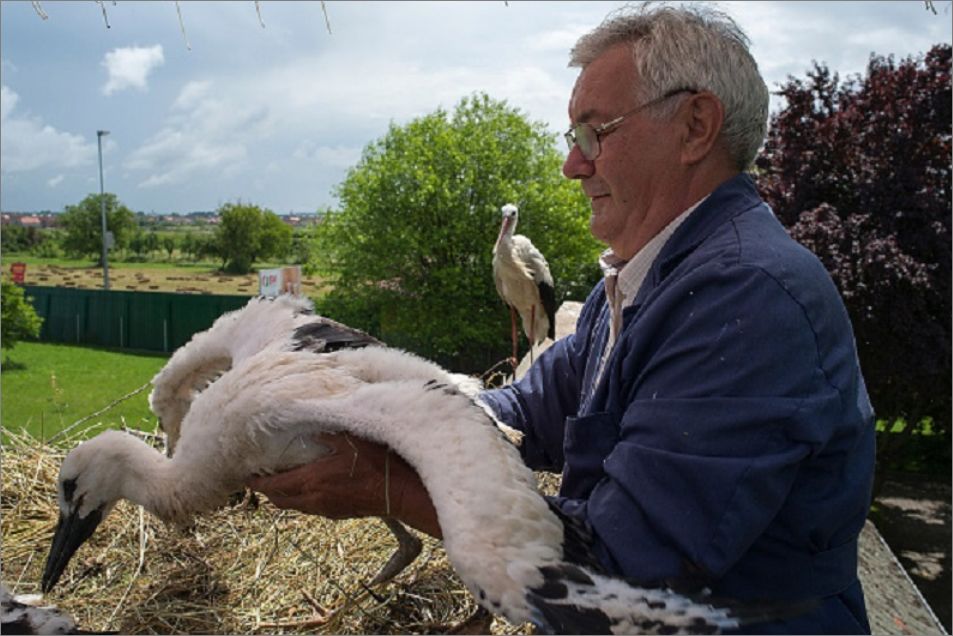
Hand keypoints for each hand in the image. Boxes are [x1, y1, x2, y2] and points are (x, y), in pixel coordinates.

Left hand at [247, 433, 441, 537]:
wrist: (402, 491)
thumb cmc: (377, 461)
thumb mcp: (350, 435)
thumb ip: (327, 428)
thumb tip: (309, 417)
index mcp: (312, 480)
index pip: (273, 486)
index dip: (257, 482)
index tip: (246, 475)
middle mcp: (315, 499)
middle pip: (281, 501)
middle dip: (268, 491)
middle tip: (262, 478)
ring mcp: (329, 509)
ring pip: (297, 507)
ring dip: (286, 496)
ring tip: (283, 481)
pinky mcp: (342, 513)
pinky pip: (313, 508)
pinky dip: (303, 499)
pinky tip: (311, 486)